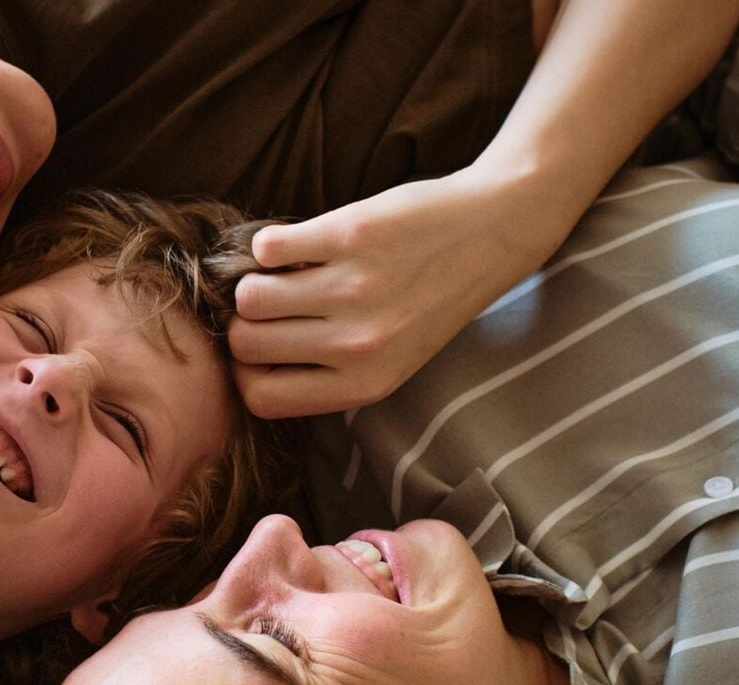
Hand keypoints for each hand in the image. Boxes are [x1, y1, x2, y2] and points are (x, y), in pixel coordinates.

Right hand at [228, 165, 566, 418]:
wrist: (492, 231)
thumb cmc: (432, 299)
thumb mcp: (392, 360)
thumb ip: (330, 374)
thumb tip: (246, 365)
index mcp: (366, 385)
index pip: (262, 399)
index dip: (248, 374)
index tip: (262, 350)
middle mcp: (358, 345)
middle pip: (246, 345)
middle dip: (247, 324)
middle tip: (273, 306)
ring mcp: (353, 288)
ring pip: (249, 296)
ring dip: (256, 281)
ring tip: (286, 274)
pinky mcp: (348, 235)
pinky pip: (268, 247)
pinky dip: (272, 243)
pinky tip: (300, 244)